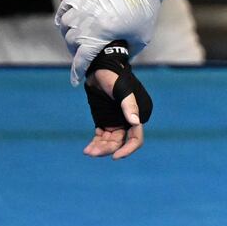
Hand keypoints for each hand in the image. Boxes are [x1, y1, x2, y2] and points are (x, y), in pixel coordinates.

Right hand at [53, 0, 169, 86]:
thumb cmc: (144, 14)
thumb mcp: (139, 41)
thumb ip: (126, 53)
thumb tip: (117, 63)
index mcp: (102, 34)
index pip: (82, 58)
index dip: (77, 70)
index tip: (76, 79)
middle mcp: (89, 20)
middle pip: (72, 42)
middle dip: (76, 51)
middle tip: (82, 54)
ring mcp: (84, 5)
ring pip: (65, 25)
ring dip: (69, 34)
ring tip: (76, 38)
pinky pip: (64, 6)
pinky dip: (62, 16)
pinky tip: (65, 22)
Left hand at [80, 42, 151, 159]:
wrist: (100, 68)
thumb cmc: (113, 76)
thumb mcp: (121, 89)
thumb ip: (129, 105)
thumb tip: (135, 122)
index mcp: (138, 114)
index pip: (136, 138)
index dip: (127, 149)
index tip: (115, 156)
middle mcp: (129, 121)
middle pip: (120, 142)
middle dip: (107, 149)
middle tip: (92, 152)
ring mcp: (117, 122)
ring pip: (110, 142)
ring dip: (100, 148)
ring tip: (88, 151)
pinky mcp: (106, 121)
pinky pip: (102, 137)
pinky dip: (96, 144)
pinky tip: (87, 149)